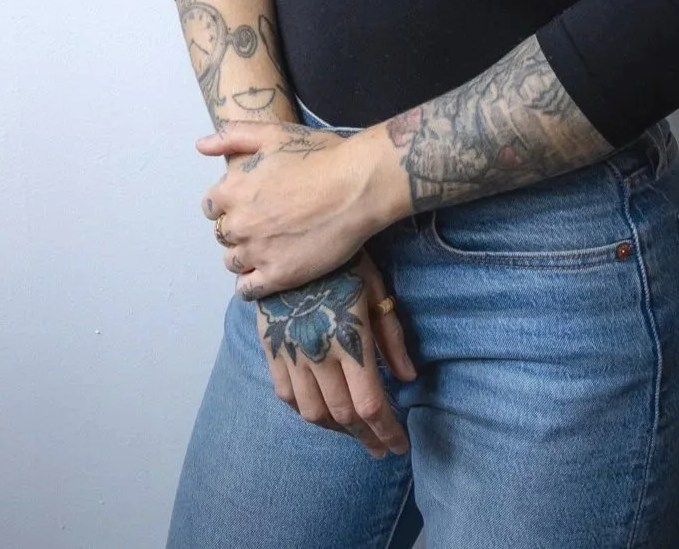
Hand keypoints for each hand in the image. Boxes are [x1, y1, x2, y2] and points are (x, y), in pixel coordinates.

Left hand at [198, 119, 402, 294]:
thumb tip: (200, 146)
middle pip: (222, 234)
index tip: (247, 202)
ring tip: (267, 246)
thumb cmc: (318, 155)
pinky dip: (250, 283)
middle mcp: (240, 223)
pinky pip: (248, 289)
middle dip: (238, 228)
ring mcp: (258, 252)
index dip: (227, 203)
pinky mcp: (279, 275)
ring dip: (244, 254)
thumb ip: (232, 137)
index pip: (210, 206)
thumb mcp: (273, 133)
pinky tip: (265, 273)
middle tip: (264, 222)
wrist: (356, 187)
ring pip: (233, 262)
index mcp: (234, 189)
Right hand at [254, 247, 416, 459]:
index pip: (370, 404)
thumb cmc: (343, 257)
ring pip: (312, 412)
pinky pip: (285, 394)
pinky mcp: (271, 345)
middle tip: (380, 447)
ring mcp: (291, 351)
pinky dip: (304, 411)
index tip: (398, 447)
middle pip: (343, 415)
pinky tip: (319, 411)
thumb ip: (391, 336)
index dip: (386, 432)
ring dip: (335, 429)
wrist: (291, 231)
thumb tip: (408, 378)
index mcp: (348, 339)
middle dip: (366, 437)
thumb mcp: (375, 288)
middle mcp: (317, 352)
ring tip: (353, 431)